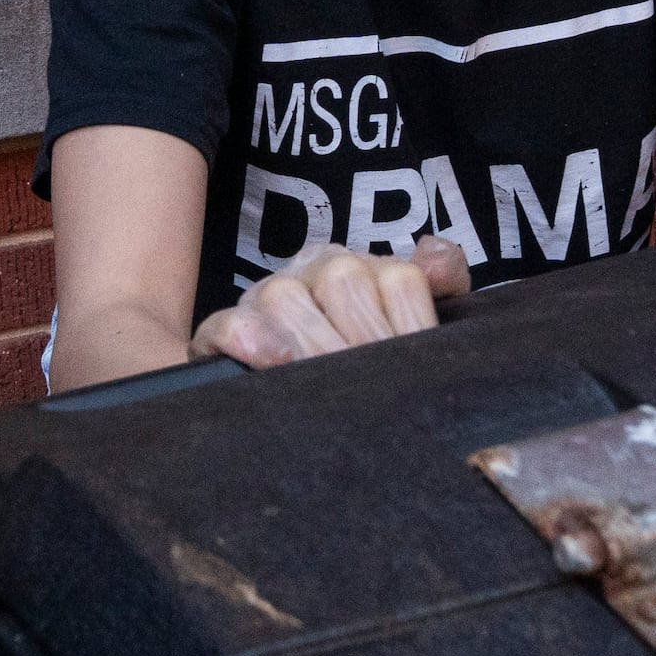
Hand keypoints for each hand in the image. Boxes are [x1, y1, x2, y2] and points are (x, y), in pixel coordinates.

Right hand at [186, 238, 471, 368]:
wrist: (280, 397)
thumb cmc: (355, 361)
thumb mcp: (405, 324)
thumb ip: (436, 283)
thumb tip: (437, 258)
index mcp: (361, 268)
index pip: (400, 278)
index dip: (413, 326)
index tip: (415, 370)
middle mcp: (311, 272)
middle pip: (345, 282)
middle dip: (365, 344)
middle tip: (377, 391)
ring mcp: (262, 300)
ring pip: (287, 298)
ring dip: (314, 345)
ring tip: (331, 383)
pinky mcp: (218, 333)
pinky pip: (228, 324)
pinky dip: (249, 339)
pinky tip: (274, 363)